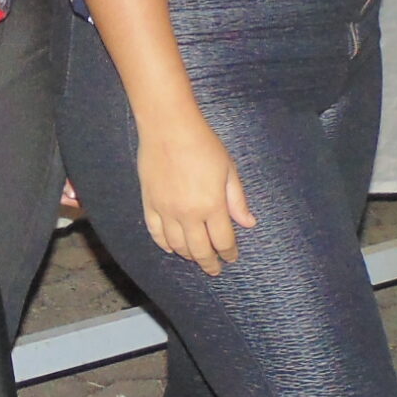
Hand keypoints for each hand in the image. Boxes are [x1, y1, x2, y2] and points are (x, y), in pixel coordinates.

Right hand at [135, 111, 254, 274]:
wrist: (168, 127)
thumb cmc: (203, 144)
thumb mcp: (228, 170)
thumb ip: (237, 200)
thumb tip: (248, 224)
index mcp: (211, 205)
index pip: (222, 241)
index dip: (229, 252)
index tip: (232, 257)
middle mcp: (188, 214)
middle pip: (199, 250)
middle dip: (209, 262)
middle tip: (215, 269)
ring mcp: (166, 210)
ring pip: (177, 246)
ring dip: (188, 256)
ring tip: (196, 258)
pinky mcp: (149, 203)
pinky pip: (155, 233)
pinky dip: (164, 245)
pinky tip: (171, 248)